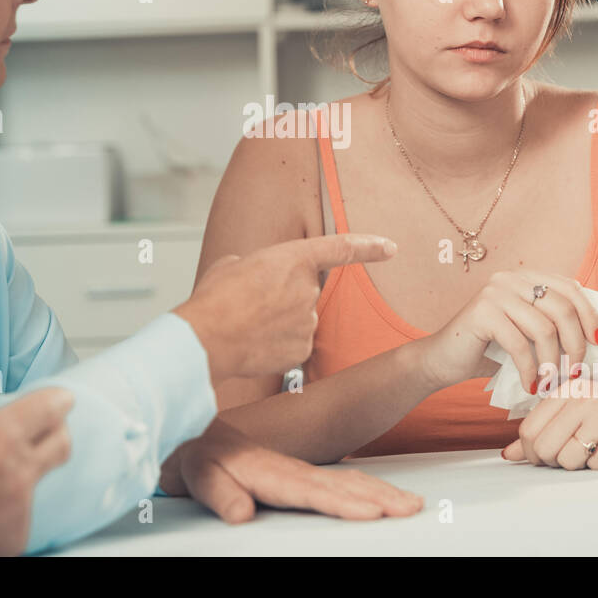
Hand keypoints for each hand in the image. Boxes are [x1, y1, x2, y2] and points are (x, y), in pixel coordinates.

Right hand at [0, 388, 73, 555]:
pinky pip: (20, 516)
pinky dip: (7, 509)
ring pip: (40, 481)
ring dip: (25, 473)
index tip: (48, 401)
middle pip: (63, 441)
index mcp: (0, 435)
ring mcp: (21, 508)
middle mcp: (20, 469)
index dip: (55, 400)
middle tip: (36, 431)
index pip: (53, 405)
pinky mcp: (16, 539)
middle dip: (56, 432)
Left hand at [158, 419, 423, 521]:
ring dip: (379, 490)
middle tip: (410, 507)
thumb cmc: (197, 459)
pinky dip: (366, 486)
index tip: (371, 511)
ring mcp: (299, 470)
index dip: (341, 501)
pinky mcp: (300, 474)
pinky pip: (339, 479)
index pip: (311, 490)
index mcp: (268, 471)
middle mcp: (289, 469)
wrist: (195, 436)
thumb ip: (219, 495)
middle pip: (341, 483)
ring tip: (409, 502)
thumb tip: (242, 514)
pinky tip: (381, 495)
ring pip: (346, 479)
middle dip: (378, 496)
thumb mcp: (198, 476)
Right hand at [174, 233, 396, 380]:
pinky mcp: (302, 350)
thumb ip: (260, 268)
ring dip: (277, 322)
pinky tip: (254, 344)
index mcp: (293, 258)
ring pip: (298, 320)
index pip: (341, 248)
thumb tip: (260, 280)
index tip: (390, 248)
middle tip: (251, 305)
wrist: (207, 339)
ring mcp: (308, 322)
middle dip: (283, 298)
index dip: (369, 247)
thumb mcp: (234, 265)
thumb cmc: (215, 299)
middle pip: (305, 291)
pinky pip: (294, 344)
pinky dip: (276, 345)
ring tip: (246, 325)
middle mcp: (308, 289)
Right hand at [415, 270, 597, 392]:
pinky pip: (519, 344)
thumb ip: (553, 324)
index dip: (590, 314)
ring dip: (554, 363)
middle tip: (575, 373)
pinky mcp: (481, 312)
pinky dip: (531, 370)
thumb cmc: (490, 351)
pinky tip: (532, 385)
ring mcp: (494, 293)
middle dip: (575, 345)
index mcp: (525, 277)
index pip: (570, 288)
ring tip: (552, 383)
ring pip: (544, 328)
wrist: (443, 360)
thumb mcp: (528, 333)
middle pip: (561, 308)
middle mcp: (510, 278)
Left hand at [501, 385, 597, 468]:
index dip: (534, 453)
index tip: (552, 454)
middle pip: (543, 448)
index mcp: (566, 390)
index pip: (528, 431)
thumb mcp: (580, 418)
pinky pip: (596, 465)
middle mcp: (581, 397)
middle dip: (556, 462)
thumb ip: (544, 432)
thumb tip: (508, 454)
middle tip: (580, 453)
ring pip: (567, 459)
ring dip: (582, 465)